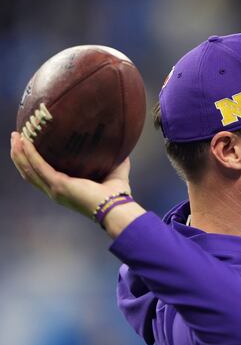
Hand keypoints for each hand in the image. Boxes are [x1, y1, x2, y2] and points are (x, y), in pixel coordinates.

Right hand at [10, 131, 131, 219]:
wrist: (117, 207)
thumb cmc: (117, 194)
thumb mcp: (113, 172)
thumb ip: (116, 160)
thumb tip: (122, 146)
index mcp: (65, 189)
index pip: (42, 175)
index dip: (32, 161)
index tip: (27, 146)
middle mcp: (56, 191)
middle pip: (29, 172)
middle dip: (20, 155)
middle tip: (15, 137)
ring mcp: (55, 189)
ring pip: (29, 169)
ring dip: (20, 153)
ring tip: (15, 136)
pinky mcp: (58, 185)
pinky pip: (39, 166)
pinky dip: (30, 154)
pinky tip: (25, 142)